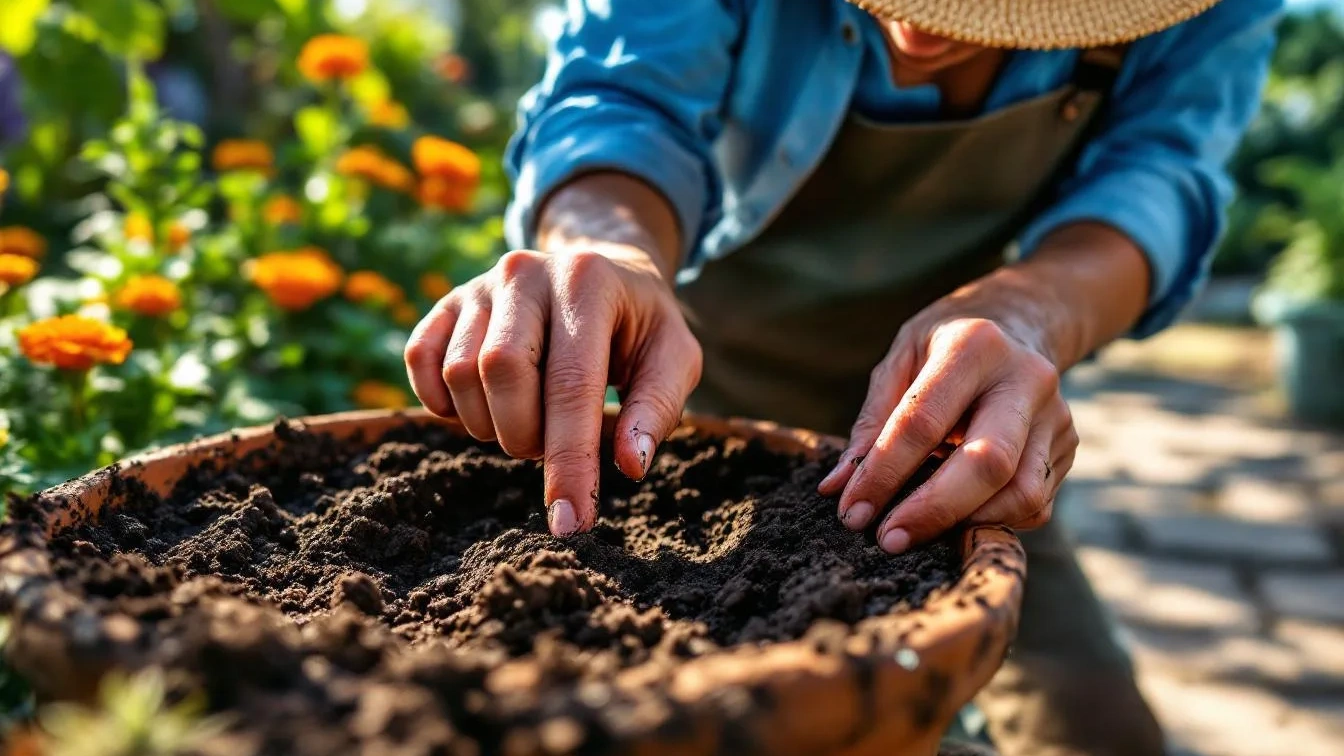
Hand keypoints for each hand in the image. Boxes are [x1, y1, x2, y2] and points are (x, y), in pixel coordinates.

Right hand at [404, 245, 701, 536]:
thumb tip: (629, 466)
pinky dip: (441, 402)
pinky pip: (421, 360)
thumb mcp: (673, 358)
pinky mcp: (450, 301)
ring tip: (530, 416)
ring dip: (491, 423)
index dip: (569, 462)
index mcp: (588, 282)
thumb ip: (657, 409)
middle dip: (526, 435)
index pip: (571, 385)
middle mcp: (527, 272)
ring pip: (459, 373)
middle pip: (500, 372)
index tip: (570, 523)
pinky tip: (483, 406)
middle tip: (554, 442)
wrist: (602, 268)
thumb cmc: (641, 327)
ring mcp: (482, 284)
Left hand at [817, 307, 1077, 553]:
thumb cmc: (943, 346)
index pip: (923, 422)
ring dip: (966, 523)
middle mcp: (1026, 379)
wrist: (1018, 323)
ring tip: (921, 528)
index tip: (853, 512)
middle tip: (888, 541)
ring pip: (1022, 493)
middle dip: (933, 511)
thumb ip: (871, 423)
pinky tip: (959, 515)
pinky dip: (994, 520)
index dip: (883, 473)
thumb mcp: (900, 360)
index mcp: (974, 346)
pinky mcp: (1068, 446)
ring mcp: (1056, 415)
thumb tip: (837, 488)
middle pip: (988, 463)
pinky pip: (1035, 503)